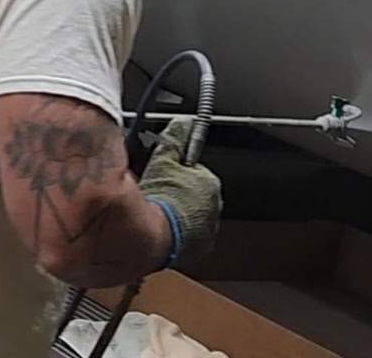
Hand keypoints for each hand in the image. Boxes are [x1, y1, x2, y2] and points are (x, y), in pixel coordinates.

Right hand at [137, 118, 222, 267]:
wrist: (157, 236)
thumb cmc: (163, 199)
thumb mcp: (164, 161)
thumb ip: (175, 140)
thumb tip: (182, 123)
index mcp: (211, 183)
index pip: (197, 173)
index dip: (179, 173)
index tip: (167, 174)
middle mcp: (215, 207)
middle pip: (195, 194)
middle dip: (179, 193)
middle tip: (159, 192)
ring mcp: (208, 230)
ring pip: (192, 216)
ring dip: (179, 213)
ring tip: (158, 211)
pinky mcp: (197, 249)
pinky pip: (188, 235)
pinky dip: (177, 231)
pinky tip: (161, 228)